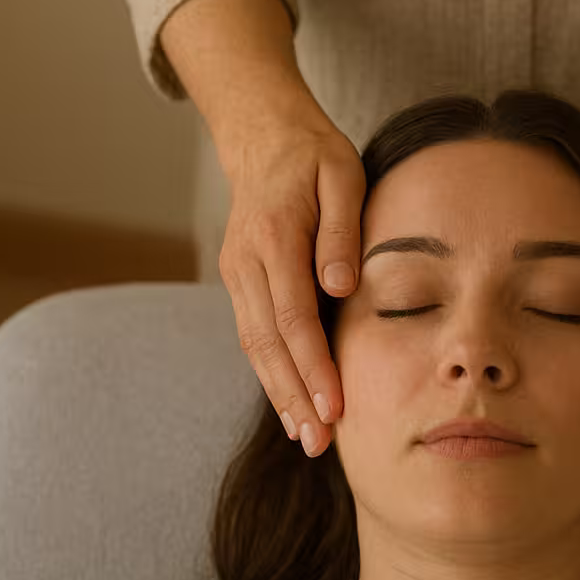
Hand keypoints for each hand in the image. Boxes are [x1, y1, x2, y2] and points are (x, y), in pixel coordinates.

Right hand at [217, 110, 365, 453]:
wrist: (264, 135)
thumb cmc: (315, 156)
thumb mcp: (342, 175)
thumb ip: (342, 230)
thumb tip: (342, 286)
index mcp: (275, 238)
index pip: (293, 317)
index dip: (313, 366)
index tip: (335, 406)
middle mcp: (247, 262)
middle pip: (268, 344)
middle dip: (294, 397)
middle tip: (319, 443)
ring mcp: (238, 275)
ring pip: (255, 347)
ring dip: (279, 396)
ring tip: (307, 439)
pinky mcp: (240, 283)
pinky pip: (253, 337)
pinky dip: (271, 375)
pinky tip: (291, 407)